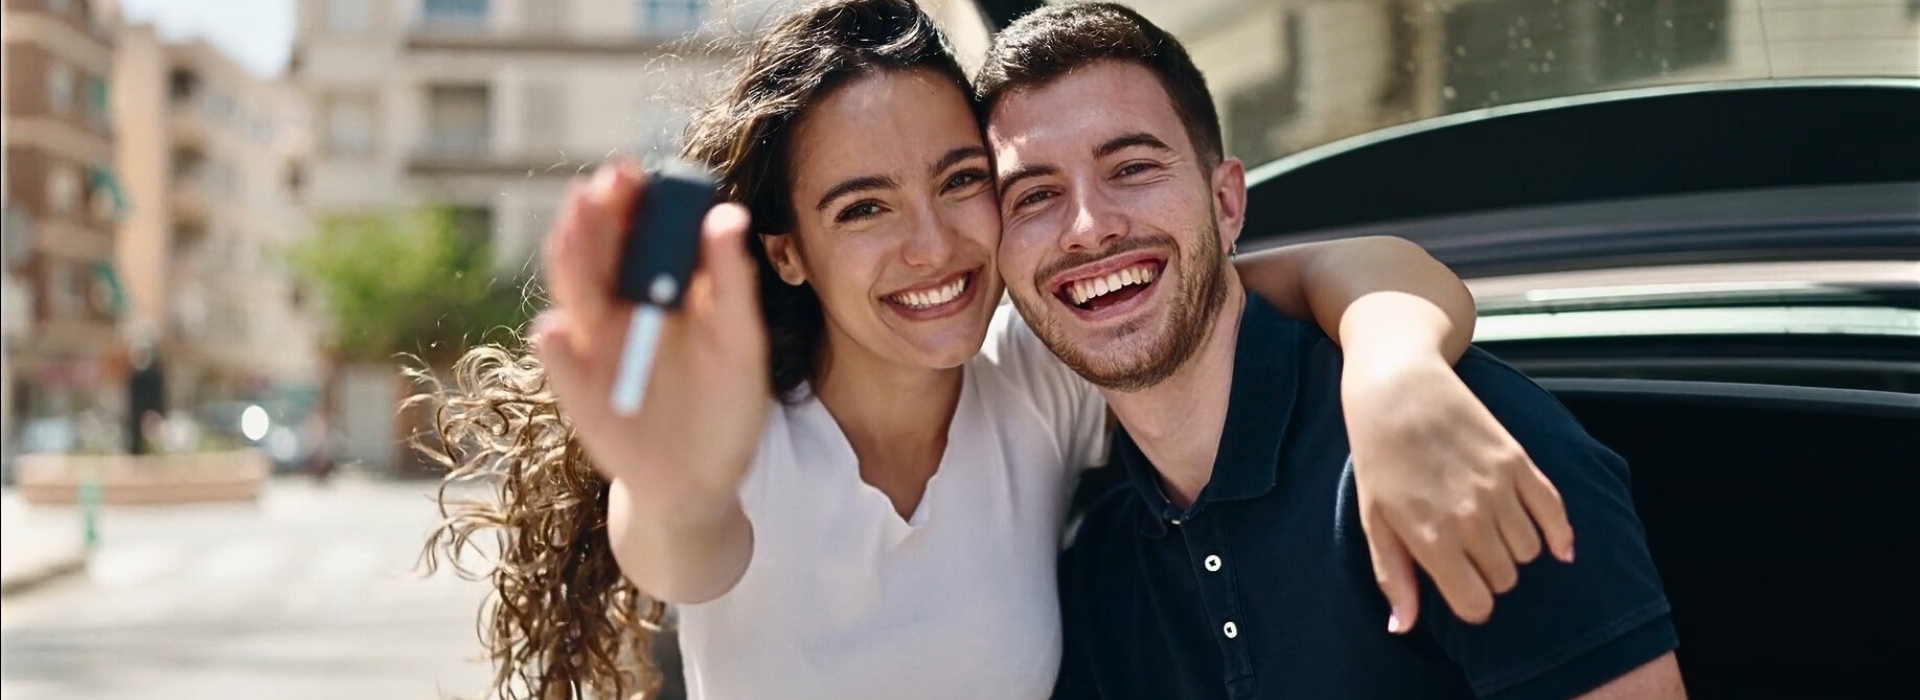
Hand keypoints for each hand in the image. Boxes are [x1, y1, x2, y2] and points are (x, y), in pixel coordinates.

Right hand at [531, 159, 768, 518]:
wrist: (703, 480)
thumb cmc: (727, 403)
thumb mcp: (741, 342)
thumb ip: (731, 282)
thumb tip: (729, 215)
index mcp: (660, 286)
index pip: (640, 230)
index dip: (635, 199)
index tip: (638, 171)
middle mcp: (619, 306)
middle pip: (600, 250)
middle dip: (597, 214)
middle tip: (604, 183)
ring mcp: (593, 345)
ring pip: (574, 292)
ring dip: (569, 257)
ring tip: (575, 227)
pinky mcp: (579, 391)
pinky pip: (561, 364)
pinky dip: (555, 348)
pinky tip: (555, 329)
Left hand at [1340, 350, 1573, 632]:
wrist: (1397, 389)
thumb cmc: (1378, 457)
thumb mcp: (1373, 520)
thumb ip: (1393, 576)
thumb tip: (1403, 628)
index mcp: (1432, 538)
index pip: (1476, 604)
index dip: (1469, 602)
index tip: (1460, 587)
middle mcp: (1471, 518)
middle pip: (1505, 579)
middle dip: (1488, 574)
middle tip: (1466, 553)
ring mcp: (1499, 488)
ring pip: (1529, 551)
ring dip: (1513, 550)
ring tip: (1488, 531)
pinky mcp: (1519, 461)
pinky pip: (1555, 512)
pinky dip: (1559, 535)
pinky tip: (1556, 547)